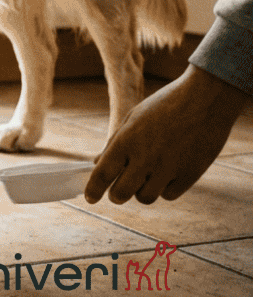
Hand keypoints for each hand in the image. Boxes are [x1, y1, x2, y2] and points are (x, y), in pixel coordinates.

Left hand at [85, 65, 247, 204]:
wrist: (206, 98)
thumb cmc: (165, 105)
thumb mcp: (134, 118)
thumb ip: (115, 143)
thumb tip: (98, 163)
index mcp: (126, 141)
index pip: (102, 174)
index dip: (93, 190)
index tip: (90, 199)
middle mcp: (145, 158)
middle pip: (121, 194)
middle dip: (116, 195)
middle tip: (118, 192)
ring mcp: (168, 168)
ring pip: (145, 198)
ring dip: (142, 191)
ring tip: (147, 176)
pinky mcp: (190, 175)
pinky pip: (169, 195)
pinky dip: (165, 188)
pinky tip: (167, 173)